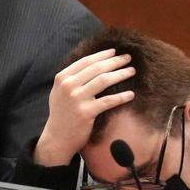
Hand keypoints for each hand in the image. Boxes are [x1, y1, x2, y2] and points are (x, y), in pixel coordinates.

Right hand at [34, 49, 135, 165]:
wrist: (57, 138)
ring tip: (132, 71)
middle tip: (128, 58)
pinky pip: (108, 101)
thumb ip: (72, 78)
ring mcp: (76, 99)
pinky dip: (122, 97)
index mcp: (62, 78)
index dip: (102, 55)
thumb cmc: (62, 114)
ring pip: (103, 80)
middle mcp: (68, 86)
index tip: (114, 52)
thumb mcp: (60, 92)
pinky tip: (131, 94)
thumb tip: (92, 63)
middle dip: (115, 61)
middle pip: (97, 68)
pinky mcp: (86, 113)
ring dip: (120, 74)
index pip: (86, 61)